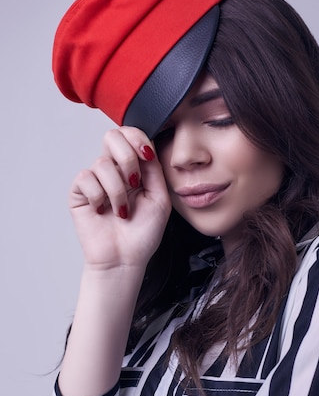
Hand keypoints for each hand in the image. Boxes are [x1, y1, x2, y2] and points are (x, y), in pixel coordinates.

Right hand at [69, 126, 170, 270]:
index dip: (138, 139)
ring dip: (117, 190)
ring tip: (121, 211)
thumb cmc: (143, 234)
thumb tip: (147, 146)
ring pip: (102, 163)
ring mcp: (96, 180)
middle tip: (134, 182)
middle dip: (127, 158)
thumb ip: (155, 170)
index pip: (132, 136)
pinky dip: (99, 197)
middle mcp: (114, 170)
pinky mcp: (80, 192)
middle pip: (112, 136)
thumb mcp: (160, 199)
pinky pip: (86, 178)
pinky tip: (103, 211)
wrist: (125, 259)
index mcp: (135, 169)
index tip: (146, 156)